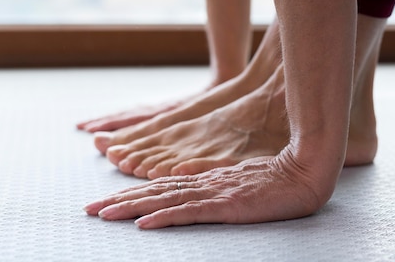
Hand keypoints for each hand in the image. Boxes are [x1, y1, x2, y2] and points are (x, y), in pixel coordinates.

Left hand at [84, 150, 329, 227]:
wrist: (306, 172)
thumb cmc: (280, 182)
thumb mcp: (243, 186)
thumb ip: (219, 191)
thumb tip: (196, 199)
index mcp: (207, 181)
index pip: (162, 187)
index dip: (133, 195)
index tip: (107, 204)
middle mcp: (204, 184)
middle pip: (154, 192)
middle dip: (119, 202)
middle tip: (88, 211)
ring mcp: (214, 193)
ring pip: (163, 200)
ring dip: (130, 208)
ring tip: (103, 215)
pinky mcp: (226, 204)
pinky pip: (188, 212)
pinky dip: (162, 217)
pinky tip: (142, 224)